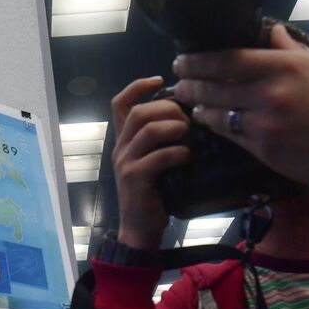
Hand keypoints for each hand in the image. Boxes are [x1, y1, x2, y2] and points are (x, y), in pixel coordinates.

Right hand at [109, 76, 190, 250]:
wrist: (140, 229)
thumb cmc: (153, 194)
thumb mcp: (154, 162)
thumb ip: (161, 141)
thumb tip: (189, 117)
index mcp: (124, 141)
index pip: (119, 103)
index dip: (138, 86)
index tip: (161, 79)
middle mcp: (120, 148)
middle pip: (138, 112)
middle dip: (167, 108)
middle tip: (187, 119)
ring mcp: (125, 163)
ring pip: (148, 130)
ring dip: (175, 128)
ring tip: (189, 138)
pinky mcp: (135, 178)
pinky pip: (159, 156)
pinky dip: (179, 153)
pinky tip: (188, 159)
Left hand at [172, 24, 308, 193]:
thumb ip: (291, 51)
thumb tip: (271, 32)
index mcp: (285, 67)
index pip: (227, 60)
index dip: (198, 61)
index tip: (182, 61)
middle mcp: (271, 94)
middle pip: (215, 88)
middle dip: (191, 85)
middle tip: (179, 82)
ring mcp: (266, 125)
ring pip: (218, 116)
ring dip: (200, 109)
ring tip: (191, 105)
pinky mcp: (266, 152)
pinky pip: (232, 138)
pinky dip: (218, 129)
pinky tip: (211, 124)